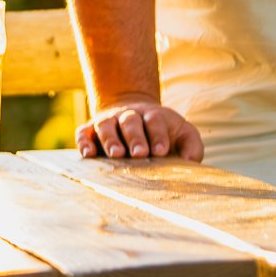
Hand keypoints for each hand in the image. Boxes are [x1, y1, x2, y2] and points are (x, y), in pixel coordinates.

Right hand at [78, 100, 204, 160]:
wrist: (135, 115)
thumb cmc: (164, 133)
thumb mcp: (183, 134)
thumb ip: (191, 146)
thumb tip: (190, 161)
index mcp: (153, 116)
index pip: (155, 121)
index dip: (158, 135)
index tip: (161, 151)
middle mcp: (129, 116)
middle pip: (130, 122)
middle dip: (135, 137)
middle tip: (140, 154)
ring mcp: (108, 122)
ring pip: (106, 125)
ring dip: (110, 139)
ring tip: (116, 155)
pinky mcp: (91, 130)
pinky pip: (84, 133)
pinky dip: (84, 142)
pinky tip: (88, 155)